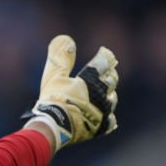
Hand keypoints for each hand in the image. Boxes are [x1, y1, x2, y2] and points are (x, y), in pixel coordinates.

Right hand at [22, 35, 118, 151]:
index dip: (104, 56)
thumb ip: (61, 57)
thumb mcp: (54, 75)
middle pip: (111, 79)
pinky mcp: (102, 126)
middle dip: (109, 74)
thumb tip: (65, 38)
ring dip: (109, 94)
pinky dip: (108, 116)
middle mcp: (101, 93)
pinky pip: (110, 120)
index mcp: (91, 79)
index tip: (104, 52)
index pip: (103, 63)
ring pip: (112, 99)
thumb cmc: (53, 100)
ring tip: (106, 92)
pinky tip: (107, 116)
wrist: (55, 127)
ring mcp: (103, 111)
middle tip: (108, 70)